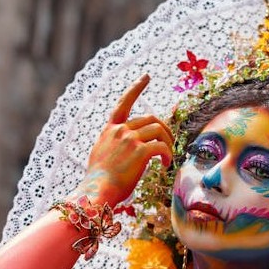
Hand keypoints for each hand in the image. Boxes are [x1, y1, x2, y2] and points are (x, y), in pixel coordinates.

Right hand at [76, 75, 173, 206]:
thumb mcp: (102, 154)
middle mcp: (120, 130)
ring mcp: (130, 139)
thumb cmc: (100, 180)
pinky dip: (169, 155)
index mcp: (110, 130)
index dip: (136, 88)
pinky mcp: (140, 152)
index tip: (146, 76)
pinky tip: (166, 165)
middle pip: (151, 119)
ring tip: (168, 157)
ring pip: (159, 131)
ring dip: (169, 143)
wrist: (97, 191)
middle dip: (165, 129)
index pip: (123, 103)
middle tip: (171, 142)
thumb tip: (129, 146)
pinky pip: (162, 147)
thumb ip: (115, 144)